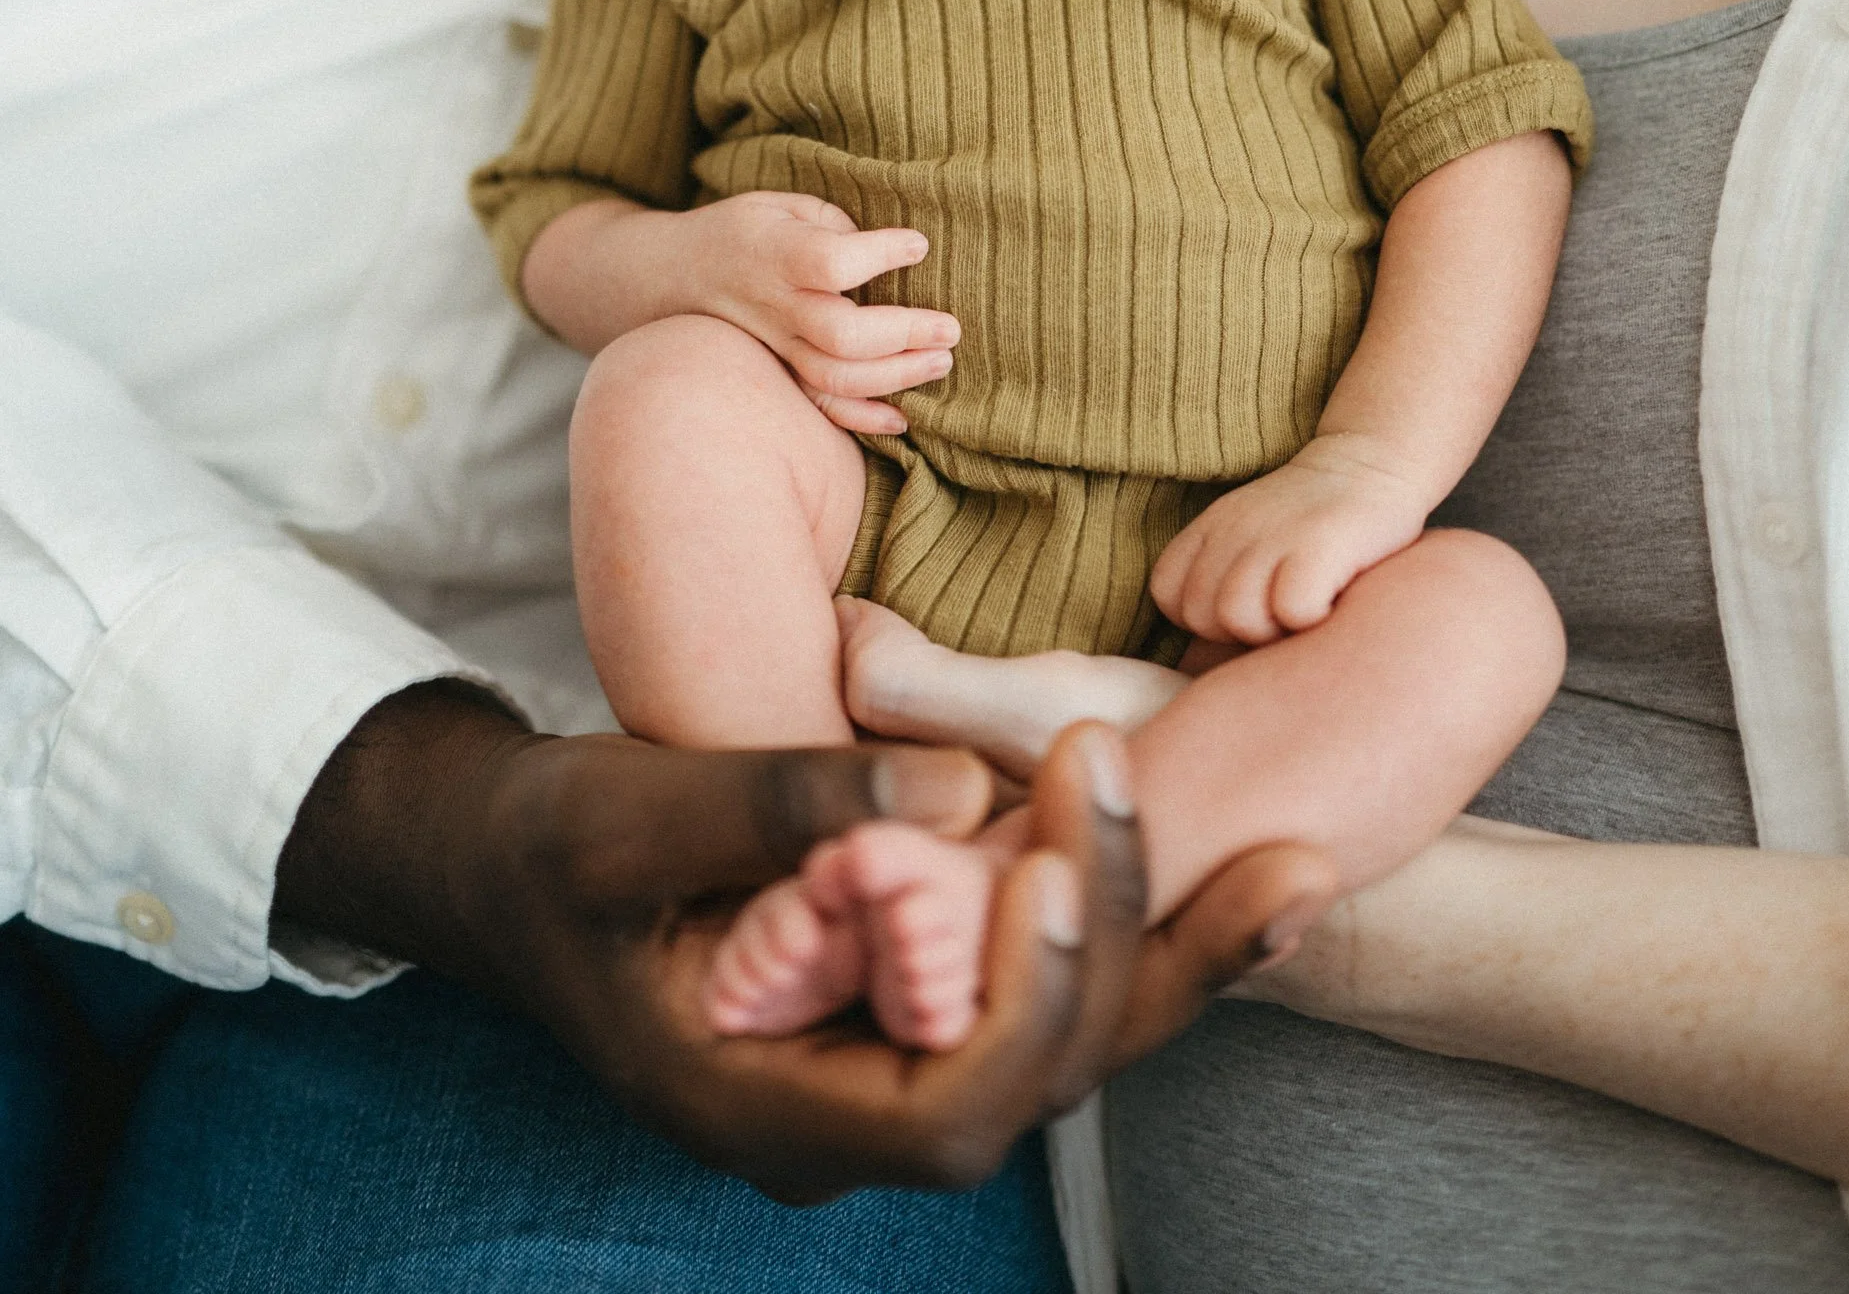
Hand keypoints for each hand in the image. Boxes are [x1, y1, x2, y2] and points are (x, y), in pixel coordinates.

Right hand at [277, 689, 1336, 1203]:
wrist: (499, 867)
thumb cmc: (548, 848)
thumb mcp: (629, 816)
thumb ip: (783, 806)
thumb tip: (950, 788)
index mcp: (767, 1105)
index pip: (945, 1107)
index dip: (1026, 1002)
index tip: (1059, 866)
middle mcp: (845, 1112)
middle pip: (1039, 1079)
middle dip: (1136, 952)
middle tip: (1225, 820)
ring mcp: (882, 1064)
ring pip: (1062, 1039)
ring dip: (1170, 946)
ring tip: (1297, 858)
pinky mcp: (908, 1000)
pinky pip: (1039, 984)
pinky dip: (1128, 922)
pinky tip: (1225, 857)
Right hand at [660, 192, 955, 434]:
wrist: (670, 277)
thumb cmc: (742, 230)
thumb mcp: (781, 204)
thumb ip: (833, 223)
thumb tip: (887, 254)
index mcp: (775, 251)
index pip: (831, 261)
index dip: (881, 255)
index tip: (919, 245)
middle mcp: (774, 305)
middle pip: (841, 333)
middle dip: (904, 333)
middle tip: (951, 327)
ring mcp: (774, 346)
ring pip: (834, 378)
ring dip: (896, 376)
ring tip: (941, 360)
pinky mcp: (778, 374)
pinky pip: (817, 408)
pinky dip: (861, 420)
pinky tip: (901, 419)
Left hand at [1150, 433, 1431, 645]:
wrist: (1375, 463)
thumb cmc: (1314, 523)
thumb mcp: (1252, 535)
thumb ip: (1223, 576)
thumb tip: (1206, 656)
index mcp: (1211, 527)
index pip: (1168, 594)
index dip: (1203, 618)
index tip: (1250, 607)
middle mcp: (1233, 528)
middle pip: (1202, 615)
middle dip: (1240, 633)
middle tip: (1284, 611)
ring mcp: (1274, 534)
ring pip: (1238, 616)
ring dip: (1275, 630)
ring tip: (1307, 608)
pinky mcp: (1321, 543)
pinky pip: (1292, 609)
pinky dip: (1312, 618)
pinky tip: (1332, 602)